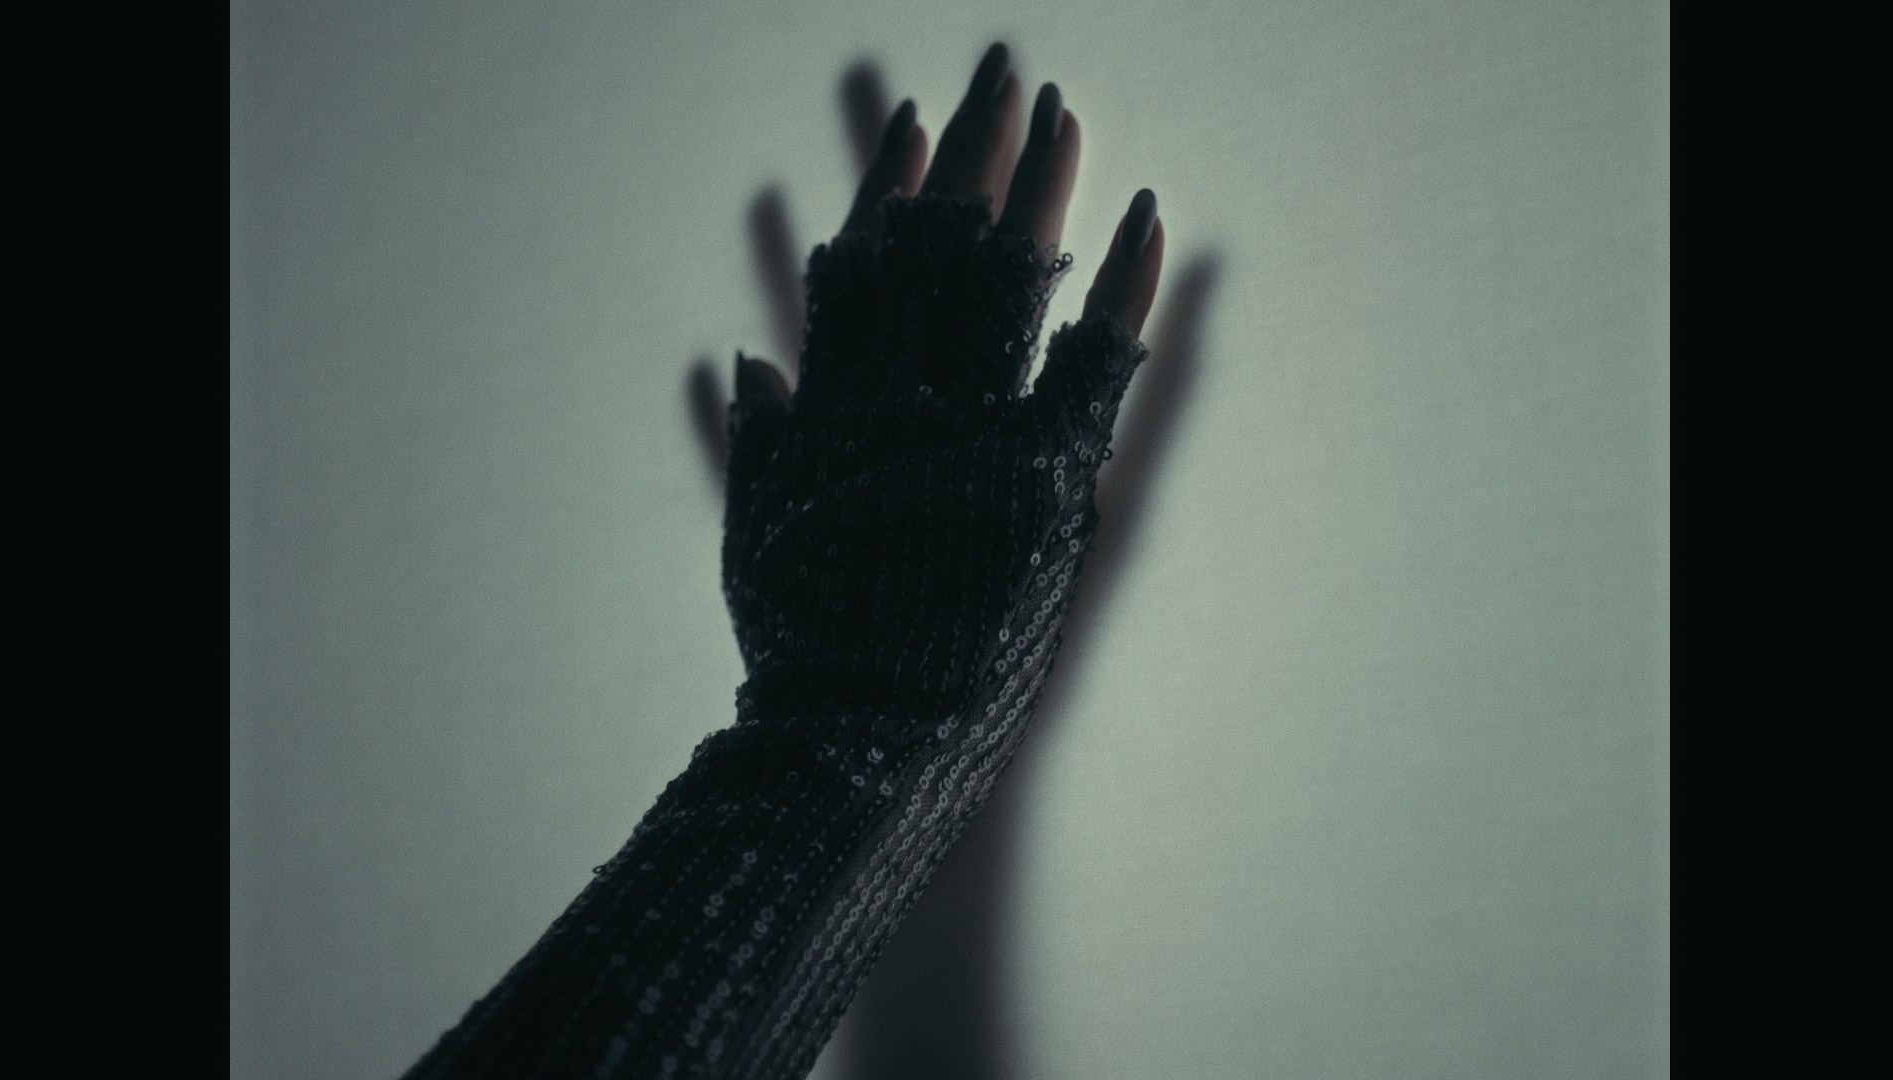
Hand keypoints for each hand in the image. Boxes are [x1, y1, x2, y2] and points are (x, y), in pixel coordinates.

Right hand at [719, 43, 1163, 729]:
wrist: (862, 741)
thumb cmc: (803, 656)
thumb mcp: (754, 545)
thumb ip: (750, 447)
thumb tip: (742, 361)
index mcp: (833, 407)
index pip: (861, 263)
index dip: (890, 185)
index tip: (914, 120)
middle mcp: (903, 397)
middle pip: (941, 245)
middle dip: (975, 151)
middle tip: (1005, 70)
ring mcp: (978, 433)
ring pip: (1011, 280)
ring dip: (1043, 188)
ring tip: (1067, 114)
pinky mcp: (1048, 480)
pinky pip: (1096, 364)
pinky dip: (1124, 288)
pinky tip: (1150, 217)